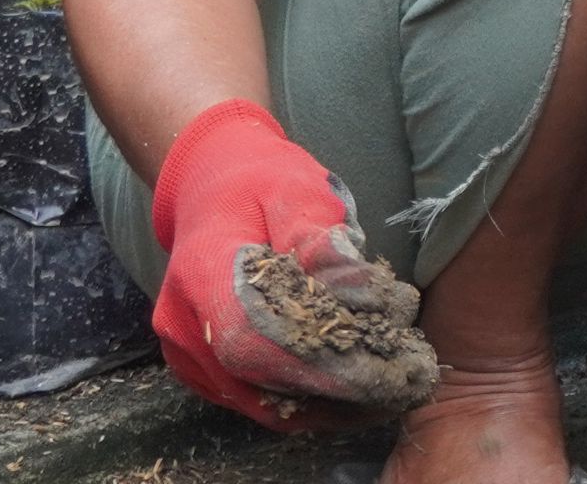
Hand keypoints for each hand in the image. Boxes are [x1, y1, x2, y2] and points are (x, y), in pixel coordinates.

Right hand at [148, 101, 430, 427]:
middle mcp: (181, 322)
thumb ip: (323, 239)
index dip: (313, 365)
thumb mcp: (296, 188)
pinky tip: (358, 389)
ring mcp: (185, 353)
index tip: (379, 373)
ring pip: (259, 401)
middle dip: (337, 391)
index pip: (249, 337)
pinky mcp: (200, 370)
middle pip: (256, 380)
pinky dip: (308, 400)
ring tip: (392, 388)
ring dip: (329, 404)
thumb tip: (361, 292)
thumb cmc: (259, 182)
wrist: (211, 188)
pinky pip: (256, 399)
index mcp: (199, 268)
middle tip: (405, 384)